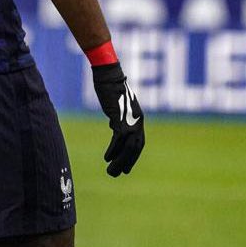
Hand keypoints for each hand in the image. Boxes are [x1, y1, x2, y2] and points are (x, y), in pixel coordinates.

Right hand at [92, 62, 144, 176]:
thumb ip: (119, 117)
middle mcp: (137, 120)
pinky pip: (118, 139)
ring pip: (128, 147)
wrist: (108, 73)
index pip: (138, 143)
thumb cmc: (110, 86)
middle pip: (135, 148)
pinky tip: (106, 158)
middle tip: (118, 173)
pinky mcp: (120, 117)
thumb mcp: (117, 105)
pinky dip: (113, 150)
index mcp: (138, 118)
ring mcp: (129, 119)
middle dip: (127, 162)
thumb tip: (114, 126)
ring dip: (120, 161)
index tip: (125, 167)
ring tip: (111, 171)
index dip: (132, 156)